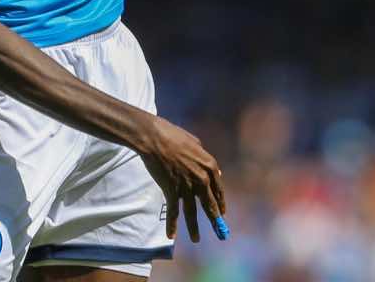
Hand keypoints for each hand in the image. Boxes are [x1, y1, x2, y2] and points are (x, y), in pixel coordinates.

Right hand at [137, 115, 225, 241]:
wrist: (153, 137)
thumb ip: (205, 158)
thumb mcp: (195, 142)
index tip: (222, 212)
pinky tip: (171, 235)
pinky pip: (173, 211)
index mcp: (210, 167)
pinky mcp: (171, 190)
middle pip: (209, 204)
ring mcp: (187, 186)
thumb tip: (214, 172)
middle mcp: (202, 179)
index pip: (218, 190)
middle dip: (214, 220)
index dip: (220, 203)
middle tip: (220, 232)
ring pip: (192, 212)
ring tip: (196, 239)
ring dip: (194, 228)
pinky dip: (172, 224)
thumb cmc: (172, 135)